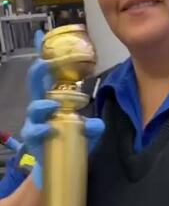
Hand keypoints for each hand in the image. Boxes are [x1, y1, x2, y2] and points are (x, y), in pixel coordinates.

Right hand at [22, 31, 104, 188]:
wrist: (54, 170)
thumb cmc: (67, 143)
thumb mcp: (84, 132)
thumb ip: (92, 127)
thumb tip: (97, 124)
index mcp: (52, 98)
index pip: (48, 73)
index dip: (44, 54)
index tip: (42, 35)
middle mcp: (41, 108)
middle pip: (35, 84)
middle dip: (39, 72)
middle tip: (45, 63)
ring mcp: (35, 123)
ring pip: (34, 109)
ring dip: (42, 105)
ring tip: (52, 105)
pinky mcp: (34, 141)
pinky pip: (35, 133)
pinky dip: (42, 130)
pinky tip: (50, 130)